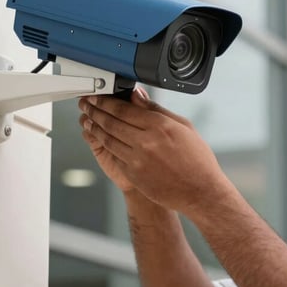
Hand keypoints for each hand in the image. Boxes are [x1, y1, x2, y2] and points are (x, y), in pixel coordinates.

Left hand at [78, 87, 230, 214]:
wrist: (200, 191)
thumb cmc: (196, 159)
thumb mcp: (182, 126)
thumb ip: (156, 109)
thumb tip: (137, 95)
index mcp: (159, 126)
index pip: (123, 109)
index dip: (105, 101)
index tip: (97, 96)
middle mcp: (146, 141)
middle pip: (111, 122)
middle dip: (95, 110)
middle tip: (86, 103)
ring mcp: (138, 159)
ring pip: (108, 138)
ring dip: (94, 126)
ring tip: (87, 118)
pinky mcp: (133, 174)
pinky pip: (114, 155)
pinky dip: (103, 144)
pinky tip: (98, 137)